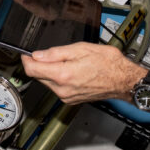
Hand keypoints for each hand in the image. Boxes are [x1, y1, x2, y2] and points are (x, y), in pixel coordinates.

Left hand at [20, 42, 146, 104]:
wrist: (123, 80)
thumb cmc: (108, 63)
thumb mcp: (81, 49)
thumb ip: (56, 53)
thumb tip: (38, 55)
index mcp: (63, 75)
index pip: (32, 69)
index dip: (26, 60)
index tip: (26, 54)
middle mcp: (63, 89)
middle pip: (38, 77)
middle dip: (40, 65)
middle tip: (49, 54)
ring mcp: (67, 96)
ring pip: (48, 82)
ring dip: (50, 72)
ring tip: (67, 61)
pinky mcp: (71, 100)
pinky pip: (57, 88)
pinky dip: (59, 79)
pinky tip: (71, 71)